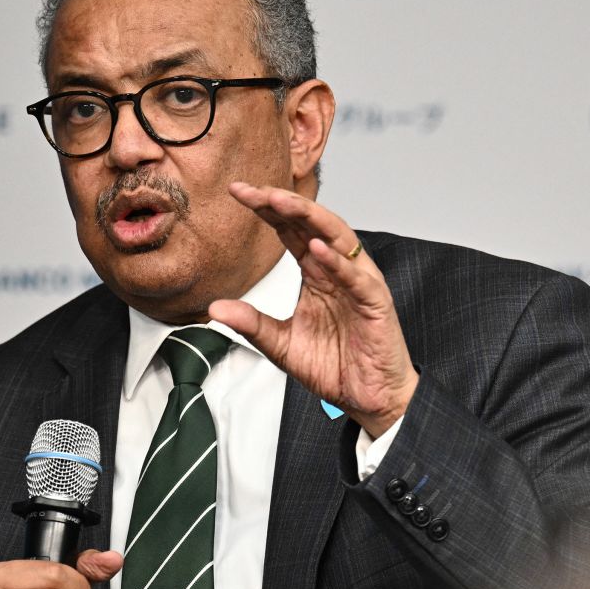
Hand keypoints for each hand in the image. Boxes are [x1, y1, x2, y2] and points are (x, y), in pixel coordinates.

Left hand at [209, 182, 417, 435]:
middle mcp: (336, 270)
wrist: (367, 398)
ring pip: (337, 238)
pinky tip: (316, 248)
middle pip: (310, 224)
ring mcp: (358, 282)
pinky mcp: (375, 303)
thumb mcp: (280, 344)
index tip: (237, 193)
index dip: (265, 210)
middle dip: (282, 203)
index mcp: (315, 273)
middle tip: (253, 190)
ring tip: (281, 202)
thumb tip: (214, 309)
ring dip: (309, 217)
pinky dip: (337, 262)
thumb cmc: (334, 366)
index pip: (288, 230)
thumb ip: (251, 323)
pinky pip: (356, 277)